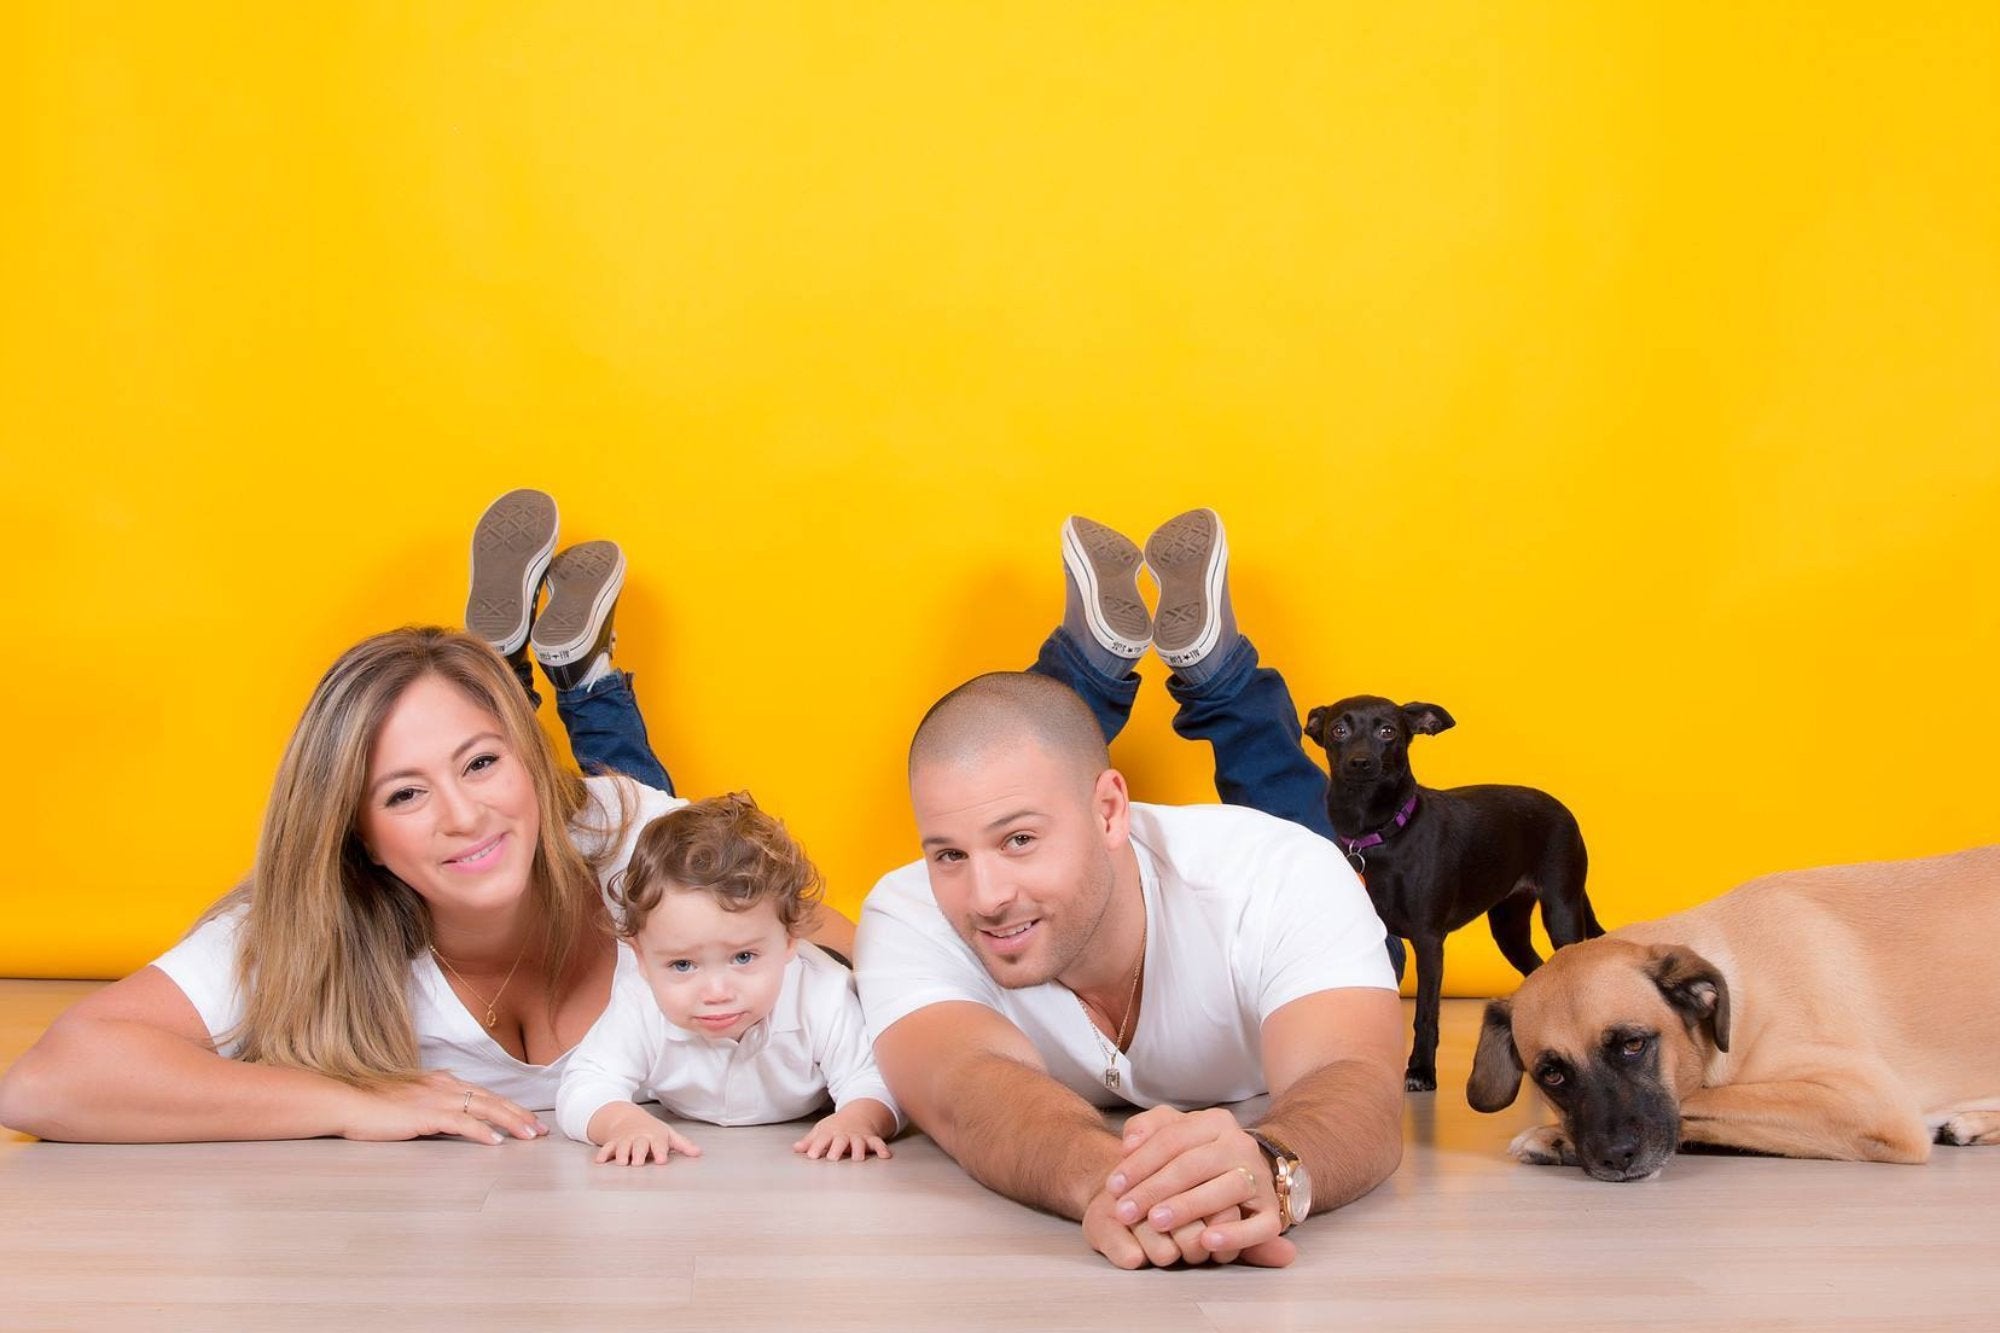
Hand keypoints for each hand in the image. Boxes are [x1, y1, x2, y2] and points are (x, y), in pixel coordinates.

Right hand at [340, 1071, 544, 1144]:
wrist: (348, 1102)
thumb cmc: (373, 1107)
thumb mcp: (409, 1103)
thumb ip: (431, 1107)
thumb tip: (449, 1121)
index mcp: (442, 1082)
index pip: (485, 1094)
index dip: (509, 1107)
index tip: (528, 1120)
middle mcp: (445, 1086)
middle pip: (492, 1099)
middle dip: (520, 1114)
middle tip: (541, 1130)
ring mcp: (436, 1098)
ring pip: (485, 1108)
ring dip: (511, 1122)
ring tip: (530, 1136)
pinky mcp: (426, 1114)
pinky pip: (462, 1123)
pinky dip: (482, 1132)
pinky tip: (496, 1143)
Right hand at [591, 1103, 701, 1165]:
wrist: (627, 1117)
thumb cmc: (652, 1130)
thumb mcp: (668, 1135)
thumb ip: (682, 1145)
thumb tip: (698, 1153)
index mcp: (655, 1137)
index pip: (659, 1144)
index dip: (660, 1152)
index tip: (662, 1160)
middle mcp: (639, 1138)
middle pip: (639, 1145)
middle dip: (638, 1153)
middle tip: (638, 1162)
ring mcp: (625, 1140)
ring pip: (622, 1147)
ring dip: (621, 1154)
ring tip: (622, 1162)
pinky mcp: (613, 1143)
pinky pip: (606, 1148)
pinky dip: (603, 1154)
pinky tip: (600, 1161)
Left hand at [793, 1103, 892, 1161]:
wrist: (858, 1114)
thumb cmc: (836, 1126)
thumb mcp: (821, 1130)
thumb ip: (810, 1141)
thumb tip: (796, 1148)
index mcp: (831, 1133)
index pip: (822, 1139)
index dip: (816, 1146)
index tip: (811, 1155)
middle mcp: (845, 1135)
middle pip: (841, 1141)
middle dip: (837, 1148)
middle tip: (833, 1158)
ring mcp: (858, 1137)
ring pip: (859, 1143)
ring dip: (859, 1150)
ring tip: (858, 1159)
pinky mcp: (871, 1139)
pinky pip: (878, 1143)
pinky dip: (882, 1149)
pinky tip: (885, 1156)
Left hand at [1106, 1106, 1296, 1267]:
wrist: (1255, 1171)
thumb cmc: (1200, 1155)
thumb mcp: (1175, 1130)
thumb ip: (1147, 1128)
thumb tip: (1128, 1143)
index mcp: (1215, 1122)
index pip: (1172, 1139)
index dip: (1139, 1163)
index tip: (1112, 1186)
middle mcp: (1240, 1146)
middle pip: (1193, 1164)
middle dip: (1154, 1188)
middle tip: (1125, 1211)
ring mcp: (1259, 1178)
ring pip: (1225, 1190)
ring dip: (1188, 1207)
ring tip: (1156, 1222)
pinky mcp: (1272, 1212)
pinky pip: (1259, 1226)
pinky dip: (1234, 1234)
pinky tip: (1206, 1240)